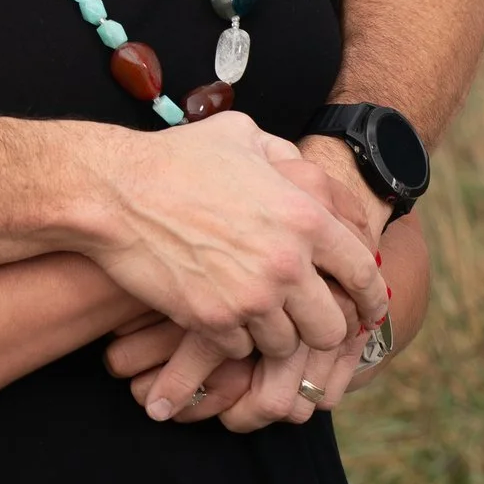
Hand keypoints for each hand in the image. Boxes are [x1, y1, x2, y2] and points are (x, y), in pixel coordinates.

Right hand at [81, 114, 385, 419]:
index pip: (363, 273)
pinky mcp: (212, 320)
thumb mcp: (242, 134)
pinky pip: (241, 349)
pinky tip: (218, 313)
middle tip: (302, 318)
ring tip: (254, 315)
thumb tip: (308, 174)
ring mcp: (249, 297)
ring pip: (286, 345)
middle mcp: (285, 263)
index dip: (370, 297)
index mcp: (303, 216)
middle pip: (332, 326)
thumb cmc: (175, 158)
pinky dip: (233, 338)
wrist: (113, 191)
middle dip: (321, 326)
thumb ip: (285, 157)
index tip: (366, 308)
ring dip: (273, 334)